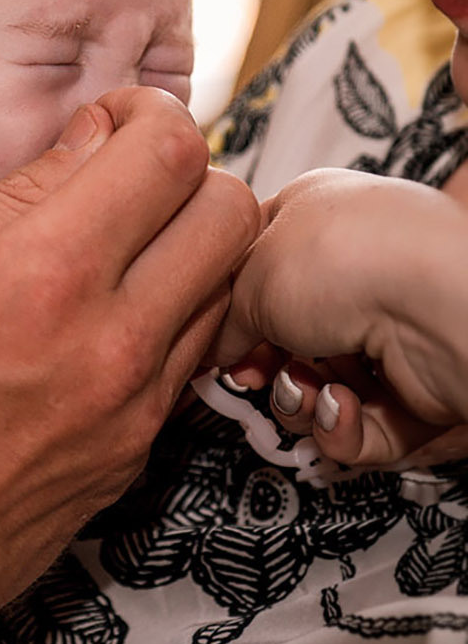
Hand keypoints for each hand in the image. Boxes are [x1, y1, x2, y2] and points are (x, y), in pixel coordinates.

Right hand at [0, 89, 258, 619]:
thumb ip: (9, 196)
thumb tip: (90, 143)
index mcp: (43, 274)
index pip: (170, 151)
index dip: (151, 114)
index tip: (115, 123)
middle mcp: (114, 340)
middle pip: (232, 210)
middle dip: (189, 175)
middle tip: (128, 182)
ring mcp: (137, 406)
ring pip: (227, 285)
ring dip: (188, 248)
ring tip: (117, 252)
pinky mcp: (138, 453)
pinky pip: (191, 357)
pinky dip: (169, 318)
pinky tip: (104, 322)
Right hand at [215, 168, 467, 465]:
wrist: (440, 308)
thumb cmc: (355, 259)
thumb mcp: (249, 275)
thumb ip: (218, 317)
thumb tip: (209, 347)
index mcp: (314, 216)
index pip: (253, 265)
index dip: (224, 306)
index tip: (203, 337)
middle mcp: (354, 270)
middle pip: (281, 337)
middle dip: (262, 365)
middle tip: (250, 374)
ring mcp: (387, 331)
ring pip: (314, 390)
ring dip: (298, 402)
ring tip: (308, 388)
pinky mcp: (413, 390)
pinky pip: (353, 426)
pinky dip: (340, 425)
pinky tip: (342, 404)